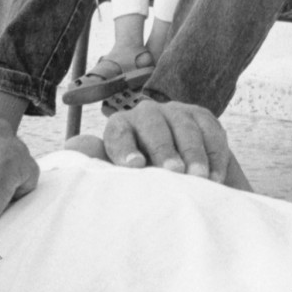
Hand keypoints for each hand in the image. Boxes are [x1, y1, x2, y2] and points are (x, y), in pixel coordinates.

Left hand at [100, 98, 230, 180]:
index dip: (125, 147)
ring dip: (194, 154)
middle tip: (174, 173)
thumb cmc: (142, 178)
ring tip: (199, 179)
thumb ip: (100, 164)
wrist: (179, 172)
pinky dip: (215, 155)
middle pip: (154, 126)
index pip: (118, 131)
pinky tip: (215, 179)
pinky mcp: (202, 116)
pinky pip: (211, 132)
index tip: (135, 167)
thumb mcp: (119, 176)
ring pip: (185, 127)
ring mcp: (176, 112)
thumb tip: (76, 150)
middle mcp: (147, 114)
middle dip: (164, 149)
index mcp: (121, 127)